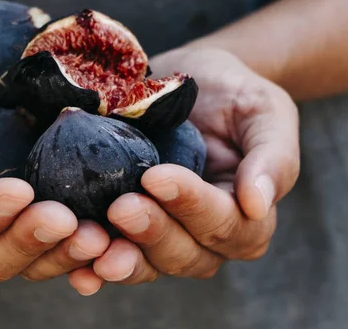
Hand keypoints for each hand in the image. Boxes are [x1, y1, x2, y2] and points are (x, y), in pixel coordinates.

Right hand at [0, 51, 109, 283]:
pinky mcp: (35, 223)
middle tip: (65, 218)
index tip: (17, 189)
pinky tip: (112, 242)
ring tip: (97, 235)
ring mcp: (2, 235)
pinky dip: (84, 253)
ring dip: (65, 253)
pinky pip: (60, 248)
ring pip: (33, 262)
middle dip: (30, 240)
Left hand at [68, 48, 299, 291]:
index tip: (157, 176)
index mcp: (246, 215)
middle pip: (185, 254)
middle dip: (152, 233)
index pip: (226, 225)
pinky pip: (114, 253)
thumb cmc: (237, 94)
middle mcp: (206, 235)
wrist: (194, 80)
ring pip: (148, 263)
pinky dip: (93, 264)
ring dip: (120, 258)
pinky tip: (74, 266)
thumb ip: (272, 158)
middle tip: (121, 207)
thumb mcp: (266, 113)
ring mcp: (165, 233)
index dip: (192, 206)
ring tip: (91, 243)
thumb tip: (259, 205)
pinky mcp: (129, 225)